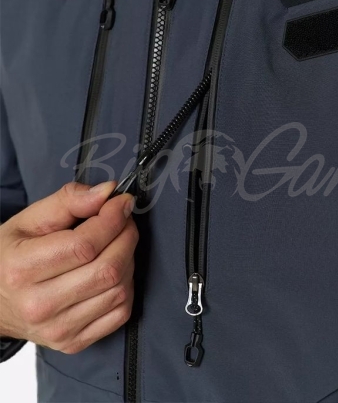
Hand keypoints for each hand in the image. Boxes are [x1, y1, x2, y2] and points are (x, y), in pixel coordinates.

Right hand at [0, 181, 137, 353]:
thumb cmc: (12, 255)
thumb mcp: (29, 220)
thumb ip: (68, 200)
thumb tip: (108, 192)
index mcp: (21, 269)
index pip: (84, 245)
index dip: (111, 219)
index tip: (121, 203)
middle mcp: (39, 305)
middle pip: (107, 269)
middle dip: (126, 236)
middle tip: (123, 221)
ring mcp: (58, 329)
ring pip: (119, 290)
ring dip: (128, 259)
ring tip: (116, 244)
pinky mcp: (74, 342)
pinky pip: (121, 312)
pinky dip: (126, 286)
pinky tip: (113, 272)